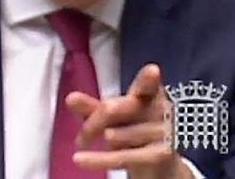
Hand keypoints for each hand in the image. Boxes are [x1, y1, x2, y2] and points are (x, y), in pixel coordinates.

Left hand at [67, 64, 193, 178]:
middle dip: (94, 120)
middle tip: (79, 134)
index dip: (149, 79)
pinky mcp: (161, 156)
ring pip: (120, 134)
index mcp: (150, 94)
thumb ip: (92, 107)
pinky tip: (79, 159)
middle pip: (120, 108)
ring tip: (82, 141)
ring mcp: (164, 134)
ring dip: (97, 139)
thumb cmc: (132, 129)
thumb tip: (70, 98)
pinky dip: (99, 159)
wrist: (157, 164)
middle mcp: (161, 111)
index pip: (148, 85)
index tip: (152, 71)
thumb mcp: (111, 116)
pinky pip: (125, 157)